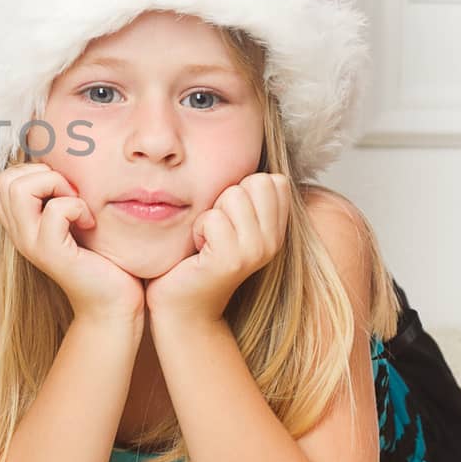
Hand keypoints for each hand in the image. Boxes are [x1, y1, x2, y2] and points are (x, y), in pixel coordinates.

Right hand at [0, 163, 145, 323]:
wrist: (113, 302)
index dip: (27, 172)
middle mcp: (18, 233)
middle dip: (41, 174)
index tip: (59, 190)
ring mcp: (31, 244)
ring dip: (55, 185)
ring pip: (18, 189)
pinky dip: (77, 206)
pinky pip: (55, 210)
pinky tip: (90, 222)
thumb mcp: (72, 219)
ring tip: (77, 205)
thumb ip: (57, 195)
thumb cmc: (100, 258)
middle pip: (3, 180)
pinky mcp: (51, 253)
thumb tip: (58, 161)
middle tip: (70, 194)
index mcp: (19, 224)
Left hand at [144, 173, 291, 325]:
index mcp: (276, 230)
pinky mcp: (231, 260)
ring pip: (233, 196)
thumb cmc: (197, 258)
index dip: (241, 190)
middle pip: (254, 182)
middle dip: (225, 198)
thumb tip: (248, 153)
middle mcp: (273, 241)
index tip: (228, 220)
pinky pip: (212, 218)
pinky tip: (197, 251)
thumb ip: (243, 197)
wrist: (183, 308)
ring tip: (206, 241)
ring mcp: (256, 251)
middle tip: (215, 230)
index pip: (273, 179)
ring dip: (209, 215)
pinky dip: (197, 230)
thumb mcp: (228, 223)